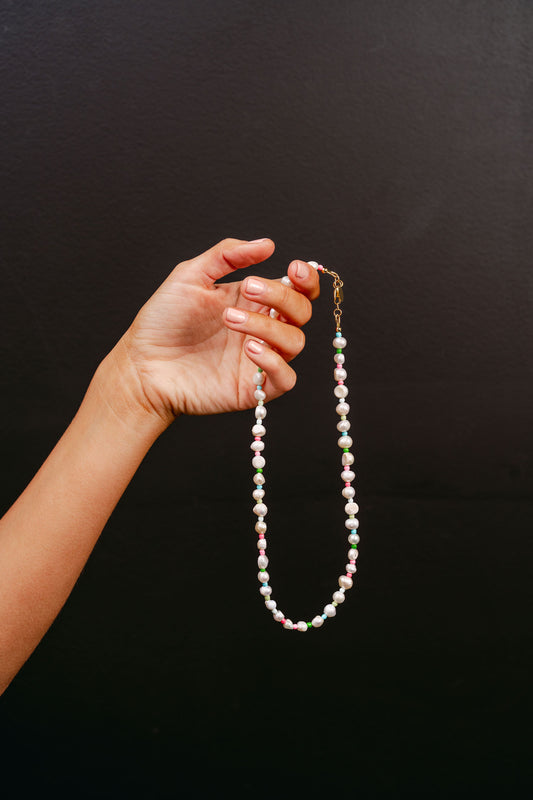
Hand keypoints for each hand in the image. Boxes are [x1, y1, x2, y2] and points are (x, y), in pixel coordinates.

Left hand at [108, 238, 319, 425]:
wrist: (141, 363)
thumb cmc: (162, 321)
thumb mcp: (190, 276)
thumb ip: (228, 255)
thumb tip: (267, 243)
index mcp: (253, 301)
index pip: (298, 289)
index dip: (306, 278)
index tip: (293, 268)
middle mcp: (262, 329)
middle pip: (301, 312)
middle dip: (282, 296)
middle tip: (247, 288)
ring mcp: (259, 359)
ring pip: (294, 341)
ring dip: (268, 325)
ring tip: (229, 319)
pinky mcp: (253, 388)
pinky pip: (285, 378)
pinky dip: (275, 362)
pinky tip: (249, 348)